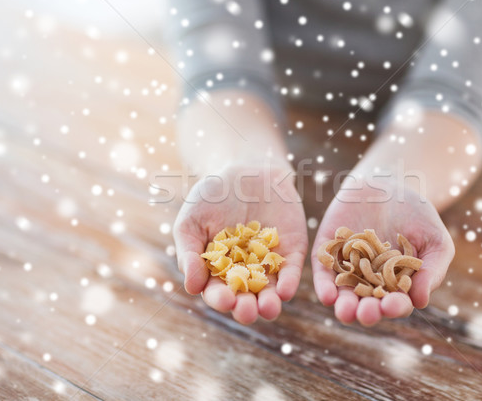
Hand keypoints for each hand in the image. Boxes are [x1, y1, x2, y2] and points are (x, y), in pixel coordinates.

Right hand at [173, 162, 307, 323]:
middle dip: (246, 308)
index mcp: (217, 271)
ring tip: (269, 308)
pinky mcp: (291, 252)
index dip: (220, 299)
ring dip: (270, 303)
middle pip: (245, 298)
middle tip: (246, 311)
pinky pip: (291, 272)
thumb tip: (192, 288)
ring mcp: (269, 264)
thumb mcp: (191, 221)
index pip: (218, 292)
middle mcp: (244, 274)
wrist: (245, 169)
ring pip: (270, 291)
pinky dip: (289, 282)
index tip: (225, 300)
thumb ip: (189, 253)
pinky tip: (286, 291)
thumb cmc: (211, 196)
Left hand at [311, 175, 454, 325]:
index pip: (396, 303)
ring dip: (344, 306)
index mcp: (397, 285)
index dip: (395, 307)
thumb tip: (419, 301)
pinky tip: (328, 295)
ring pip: (344, 295)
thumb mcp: (435, 239)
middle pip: (368, 304)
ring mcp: (347, 269)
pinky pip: (324, 273)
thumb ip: (432, 270)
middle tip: (367, 313)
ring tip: (346, 312)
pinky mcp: (328, 253)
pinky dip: (324, 286)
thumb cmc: (417, 215)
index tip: (393, 305)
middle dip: (368, 312)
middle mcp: (370, 283)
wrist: (389, 184)